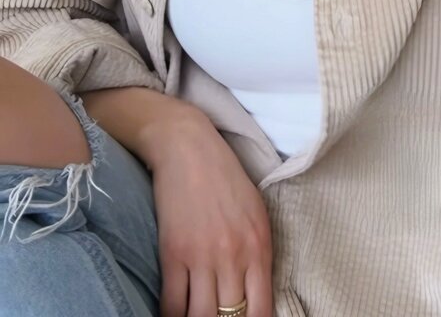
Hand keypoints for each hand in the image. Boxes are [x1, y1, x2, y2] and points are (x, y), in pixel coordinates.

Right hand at [149, 113, 272, 316]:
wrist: (189, 148)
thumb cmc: (226, 178)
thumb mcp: (256, 213)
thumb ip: (258, 254)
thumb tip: (256, 294)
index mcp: (259, 246)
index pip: (261, 310)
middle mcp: (234, 256)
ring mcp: (203, 257)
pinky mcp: (173, 253)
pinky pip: (172, 304)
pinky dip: (172, 316)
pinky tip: (174, 315)